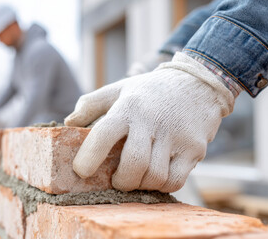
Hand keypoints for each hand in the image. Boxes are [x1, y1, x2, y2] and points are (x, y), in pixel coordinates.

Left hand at [65, 52, 234, 192]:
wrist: (198, 82)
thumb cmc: (150, 91)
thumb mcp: (119, 89)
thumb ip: (91, 104)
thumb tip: (68, 123)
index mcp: (128, 107)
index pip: (104, 134)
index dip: (89, 158)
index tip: (81, 171)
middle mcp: (152, 121)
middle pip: (134, 164)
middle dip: (121, 181)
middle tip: (117, 180)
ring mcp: (176, 136)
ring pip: (154, 176)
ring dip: (141, 184)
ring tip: (137, 176)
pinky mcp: (194, 149)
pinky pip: (175, 181)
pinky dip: (161, 186)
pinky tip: (156, 176)